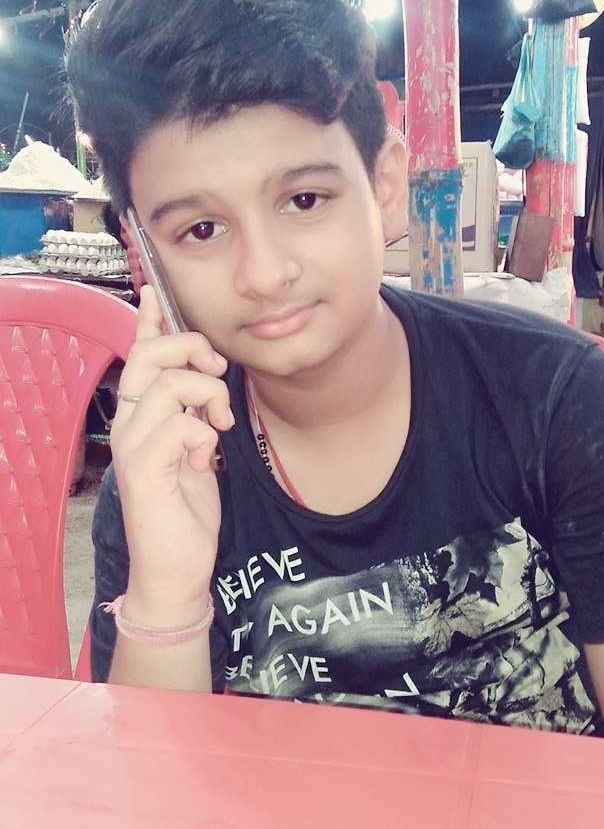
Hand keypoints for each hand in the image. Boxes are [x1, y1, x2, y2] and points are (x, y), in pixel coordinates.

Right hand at [111, 286, 234, 623]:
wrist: (177, 566)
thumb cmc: (187, 508)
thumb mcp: (198, 448)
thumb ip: (195, 412)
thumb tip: (207, 376)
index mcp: (142, 415)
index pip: (139, 356)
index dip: (148, 321)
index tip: (154, 290)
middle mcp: (129, 424)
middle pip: (151, 356)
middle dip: (193, 350)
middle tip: (219, 375)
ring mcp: (132, 447)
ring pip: (168, 384)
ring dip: (208, 397)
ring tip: (220, 425)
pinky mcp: (143, 471)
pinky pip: (179, 427)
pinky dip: (204, 435)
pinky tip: (206, 458)